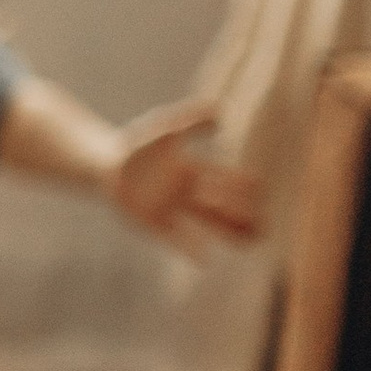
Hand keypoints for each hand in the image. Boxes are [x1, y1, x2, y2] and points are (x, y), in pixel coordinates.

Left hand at [108, 101, 264, 254]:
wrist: (105, 165)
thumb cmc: (137, 145)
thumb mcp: (165, 127)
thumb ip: (190, 120)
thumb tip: (219, 112)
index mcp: (193, 171)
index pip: (226, 179)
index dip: (243, 184)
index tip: (261, 187)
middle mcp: (187, 193)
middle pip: (223, 205)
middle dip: (243, 211)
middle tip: (264, 222)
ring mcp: (172, 209)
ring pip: (208, 223)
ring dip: (228, 230)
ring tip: (252, 241)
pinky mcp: (154, 223)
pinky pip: (176, 238)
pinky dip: (191, 247)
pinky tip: (206, 259)